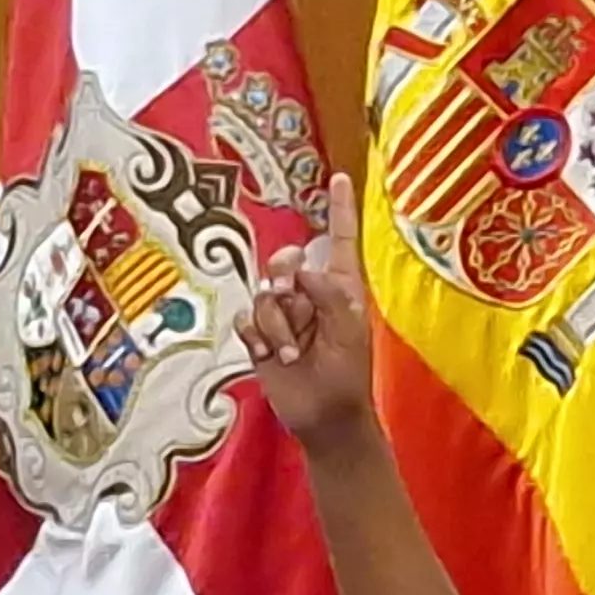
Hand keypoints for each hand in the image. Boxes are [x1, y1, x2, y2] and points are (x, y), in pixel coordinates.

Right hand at [235, 174, 380, 449]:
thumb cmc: (347, 376)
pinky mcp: (261, 336)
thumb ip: (328, 294)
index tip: (338, 177)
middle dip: (283, 276)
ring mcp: (284, 315)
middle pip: (286, 260)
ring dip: (276, 324)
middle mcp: (310, 295)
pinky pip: (247, 318)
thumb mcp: (348, 330)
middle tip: (288, 297)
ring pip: (263, 294)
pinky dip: (257, 335)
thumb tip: (298, 271)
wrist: (323, 417)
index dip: (339, 209)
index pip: (338, 239)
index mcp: (340, 288)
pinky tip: (271, 354)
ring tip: (291, 352)